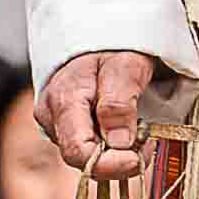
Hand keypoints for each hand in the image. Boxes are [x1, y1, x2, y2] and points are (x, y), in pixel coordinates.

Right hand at [40, 45, 170, 180]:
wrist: (101, 33)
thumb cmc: (113, 45)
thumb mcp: (125, 65)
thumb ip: (119, 102)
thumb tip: (119, 143)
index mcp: (62, 100)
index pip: (78, 152)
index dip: (110, 164)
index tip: (138, 158)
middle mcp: (51, 116)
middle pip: (82, 160)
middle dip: (118, 159)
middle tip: (146, 140)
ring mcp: (56, 123)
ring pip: (88, 156)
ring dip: (118, 152)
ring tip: (138, 127)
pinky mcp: (66, 126)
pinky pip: (89, 147)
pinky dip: (112, 144)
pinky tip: (124, 127)